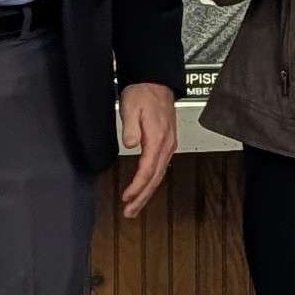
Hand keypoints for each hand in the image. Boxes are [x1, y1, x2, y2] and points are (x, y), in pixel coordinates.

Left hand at [114, 80, 179, 214]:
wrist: (155, 82)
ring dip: (147, 193)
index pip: (147, 169)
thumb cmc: (143, 93)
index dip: (137, 186)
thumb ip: (130, 127)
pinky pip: (160, 168)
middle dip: (142, 197)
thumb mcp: (131, 106)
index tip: (126, 197)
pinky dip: (152, 182)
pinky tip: (145, 188)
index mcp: (157, 137)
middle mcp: (166, 144)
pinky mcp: (166, 144)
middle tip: (130, 212)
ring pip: (159, 175)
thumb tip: (130, 144)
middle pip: (155, 178)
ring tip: (135, 206)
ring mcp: (168, 145)